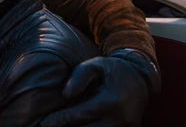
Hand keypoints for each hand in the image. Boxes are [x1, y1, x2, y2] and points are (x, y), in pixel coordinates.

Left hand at [40, 50, 159, 126]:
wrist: (141, 78)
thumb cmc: (112, 70)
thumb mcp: (95, 65)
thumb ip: (79, 77)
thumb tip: (65, 95)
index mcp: (111, 100)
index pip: (81, 114)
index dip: (61, 120)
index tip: (44, 123)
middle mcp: (121, 119)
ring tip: (61, 126)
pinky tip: (76, 126)